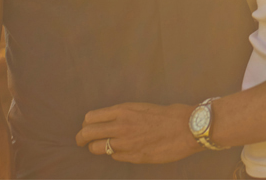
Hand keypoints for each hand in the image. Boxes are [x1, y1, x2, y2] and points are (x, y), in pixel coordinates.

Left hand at [75, 102, 200, 163]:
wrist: (185, 128)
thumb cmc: (163, 115)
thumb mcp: (137, 108)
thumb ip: (120, 115)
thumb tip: (105, 123)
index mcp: (120, 111)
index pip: (90, 118)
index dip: (85, 124)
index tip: (85, 127)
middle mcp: (120, 127)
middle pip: (88, 134)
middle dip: (81, 139)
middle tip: (80, 141)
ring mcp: (126, 144)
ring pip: (98, 148)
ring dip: (96, 148)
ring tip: (97, 147)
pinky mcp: (135, 157)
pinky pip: (115, 157)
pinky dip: (115, 154)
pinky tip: (121, 151)